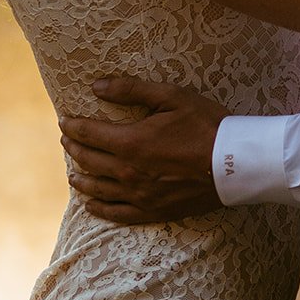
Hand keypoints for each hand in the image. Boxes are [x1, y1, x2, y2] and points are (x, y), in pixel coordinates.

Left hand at [59, 77, 229, 224]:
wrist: (235, 163)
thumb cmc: (206, 124)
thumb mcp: (171, 97)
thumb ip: (131, 89)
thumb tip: (97, 86)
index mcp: (130, 142)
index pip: (89, 134)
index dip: (73, 126)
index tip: (64, 121)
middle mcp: (128, 172)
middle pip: (90, 161)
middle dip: (74, 149)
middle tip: (67, 141)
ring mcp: (139, 195)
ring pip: (98, 189)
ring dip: (82, 179)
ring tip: (72, 173)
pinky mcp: (153, 210)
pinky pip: (117, 214)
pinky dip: (100, 210)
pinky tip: (91, 206)